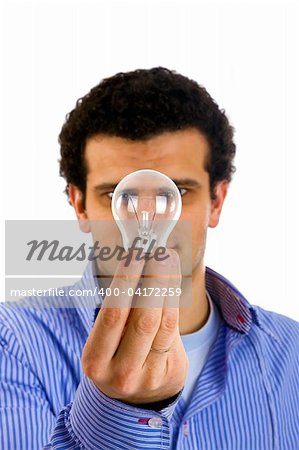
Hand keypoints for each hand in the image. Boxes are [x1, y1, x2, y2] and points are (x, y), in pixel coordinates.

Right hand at [81, 249, 188, 404]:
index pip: (113, 314)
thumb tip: (137, 260)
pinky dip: (175, 300)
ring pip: (165, 322)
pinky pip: (176, 329)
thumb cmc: (115, 353)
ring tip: (169, 259)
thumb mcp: (104, 339)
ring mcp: (150, 376)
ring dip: (170, 284)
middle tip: (160, 252)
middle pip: (144, 319)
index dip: (126, 280)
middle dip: (155, 279)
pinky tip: (173, 280)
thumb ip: (119, 308)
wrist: (133, 397)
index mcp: (96, 361)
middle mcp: (122, 372)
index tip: (136, 253)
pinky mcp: (172, 373)